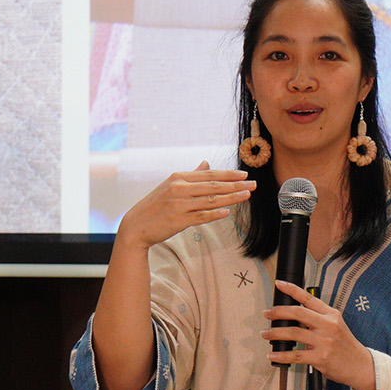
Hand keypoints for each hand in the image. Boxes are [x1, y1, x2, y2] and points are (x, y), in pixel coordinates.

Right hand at [116, 162, 254, 251]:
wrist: (137, 225)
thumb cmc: (156, 205)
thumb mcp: (171, 185)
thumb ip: (191, 175)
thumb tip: (206, 163)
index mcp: (179, 177)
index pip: (209, 174)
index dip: (228, 175)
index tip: (245, 175)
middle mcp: (179, 188)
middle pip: (213, 186)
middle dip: (236, 185)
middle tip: (253, 184)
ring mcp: (179, 204)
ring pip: (210, 200)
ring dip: (231, 198)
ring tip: (246, 195)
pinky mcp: (178, 220)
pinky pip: (201, 216)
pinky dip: (214, 213)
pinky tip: (227, 212)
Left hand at [262, 280, 375, 389]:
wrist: (359, 365)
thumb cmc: (345, 345)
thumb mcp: (336, 325)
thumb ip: (318, 318)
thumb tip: (294, 314)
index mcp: (330, 314)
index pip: (308, 298)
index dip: (292, 289)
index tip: (279, 284)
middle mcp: (327, 325)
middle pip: (297, 312)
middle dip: (278, 312)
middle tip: (267, 314)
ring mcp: (324, 341)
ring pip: (293, 332)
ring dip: (275, 333)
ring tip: (266, 334)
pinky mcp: (320, 358)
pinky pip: (295, 355)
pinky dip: (281, 355)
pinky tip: (273, 355)